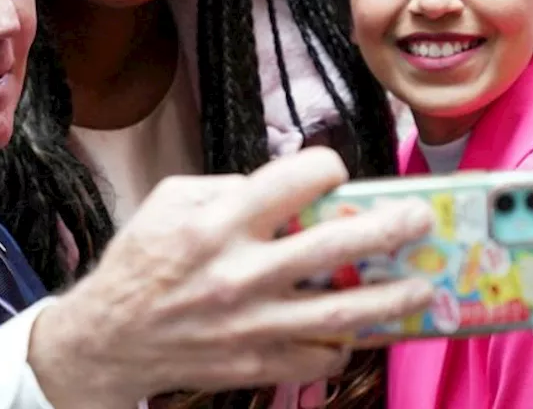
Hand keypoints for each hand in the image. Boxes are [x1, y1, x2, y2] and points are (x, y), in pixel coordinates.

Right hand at [30, 147, 433, 407]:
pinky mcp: (256, 363)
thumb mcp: (169, 201)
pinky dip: (344, 343)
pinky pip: (318, 356)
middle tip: (421, 218)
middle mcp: (241, 272)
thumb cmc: (142, 262)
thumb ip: (229, 187)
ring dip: (390, 296)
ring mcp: (253, 324)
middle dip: (390, 228)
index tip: (334, 175)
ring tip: (422, 282)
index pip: (295, 181)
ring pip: (340, 311)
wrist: (109, 340)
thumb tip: (286, 188)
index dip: (325, 169)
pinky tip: (357, 329)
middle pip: (334, 246)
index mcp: (218, 222)